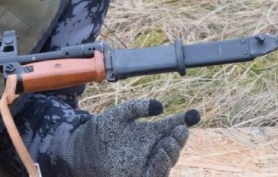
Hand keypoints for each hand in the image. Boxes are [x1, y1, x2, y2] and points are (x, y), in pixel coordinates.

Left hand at [62, 99, 198, 176]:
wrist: (84, 147)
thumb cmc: (102, 130)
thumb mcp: (120, 115)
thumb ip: (137, 108)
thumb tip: (159, 107)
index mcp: (151, 134)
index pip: (171, 128)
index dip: (183, 121)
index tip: (193, 114)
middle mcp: (152, 149)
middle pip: (172, 146)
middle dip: (177, 139)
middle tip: (178, 129)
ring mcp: (146, 164)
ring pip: (166, 162)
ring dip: (170, 152)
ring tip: (168, 142)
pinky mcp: (139, 175)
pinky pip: (153, 174)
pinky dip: (159, 166)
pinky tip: (159, 154)